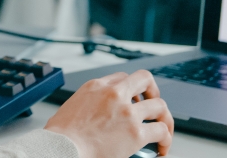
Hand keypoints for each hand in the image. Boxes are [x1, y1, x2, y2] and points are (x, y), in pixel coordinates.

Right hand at [44, 70, 174, 157]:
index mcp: (95, 87)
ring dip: (164, 117)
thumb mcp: (71, 107)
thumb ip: (88, 104)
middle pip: (145, 80)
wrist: (61, 148)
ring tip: (163, 129)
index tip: (134, 98)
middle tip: (154, 106)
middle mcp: (114, 94)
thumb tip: (94, 115)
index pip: (122, 77)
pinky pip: (161, 131)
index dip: (131, 89)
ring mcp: (127, 112)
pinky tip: (162, 147)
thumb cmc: (60, 136)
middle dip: (153, 91)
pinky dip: (166, 140)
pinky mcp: (135, 132)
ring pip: (159, 105)